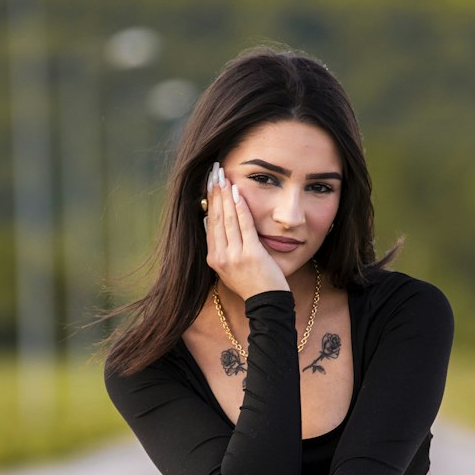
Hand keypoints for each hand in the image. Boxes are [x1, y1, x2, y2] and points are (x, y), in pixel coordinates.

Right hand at [205, 161, 288, 302]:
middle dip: (214, 192)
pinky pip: (244, 225)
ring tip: (223, 175)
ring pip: (227, 218)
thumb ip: (219, 245)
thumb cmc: (252, 284)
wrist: (266, 303)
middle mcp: (219, 257)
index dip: (209, 201)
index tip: (209, 182)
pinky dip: (240, 206)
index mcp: (213, 259)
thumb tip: (208, 219)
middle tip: (214, 171)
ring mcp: (234, 256)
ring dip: (225, 194)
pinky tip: (238, 191)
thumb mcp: (228, 267)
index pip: (209, 223)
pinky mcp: (250, 254)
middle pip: (215, 217)